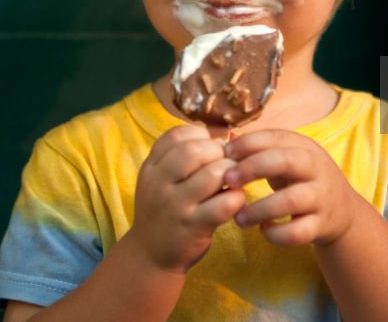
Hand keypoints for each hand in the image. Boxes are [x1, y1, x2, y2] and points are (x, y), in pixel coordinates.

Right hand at [130, 125, 245, 272]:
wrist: (150, 256)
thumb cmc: (166, 210)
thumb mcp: (162, 179)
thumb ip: (184, 154)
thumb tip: (224, 132)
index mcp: (152, 167)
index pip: (178, 135)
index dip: (202, 136)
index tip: (211, 148)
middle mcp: (159, 183)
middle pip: (196, 150)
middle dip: (219, 152)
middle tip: (226, 164)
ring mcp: (175, 206)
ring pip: (213, 173)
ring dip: (231, 173)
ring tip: (232, 182)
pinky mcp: (193, 227)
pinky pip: (224, 203)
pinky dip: (237, 198)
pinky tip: (234, 201)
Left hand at [222, 130, 364, 246]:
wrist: (342, 210)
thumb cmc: (302, 180)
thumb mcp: (289, 158)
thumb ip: (261, 150)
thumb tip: (224, 142)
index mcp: (305, 147)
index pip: (275, 137)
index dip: (248, 143)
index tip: (225, 153)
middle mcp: (316, 169)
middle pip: (285, 161)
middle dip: (252, 168)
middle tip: (228, 180)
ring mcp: (321, 198)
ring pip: (291, 200)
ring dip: (259, 209)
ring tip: (239, 218)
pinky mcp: (321, 225)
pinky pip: (297, 232)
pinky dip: (276, 234)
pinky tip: (264, 230)